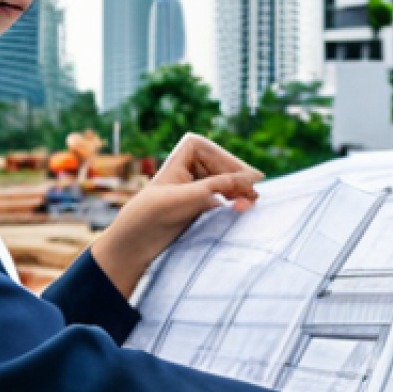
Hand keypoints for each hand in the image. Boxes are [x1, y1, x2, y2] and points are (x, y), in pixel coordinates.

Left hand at [91, 133, 262, 298]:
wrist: (138, 240)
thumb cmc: (158, 212)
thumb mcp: (193, 195)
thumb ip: (223, 184)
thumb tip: (254, 180)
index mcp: (186, 151)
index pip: (215, 153)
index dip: (230, 164)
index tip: (244, 179)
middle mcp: (193, 164)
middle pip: (225, 167)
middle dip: (238, 180)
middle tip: (254, 195)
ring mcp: (199, 182)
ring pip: (227, 183)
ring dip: (239, 192)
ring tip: (251, 203)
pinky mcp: (203, 201)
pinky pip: (225, 196)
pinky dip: (234, 201)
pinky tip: (242, 208)